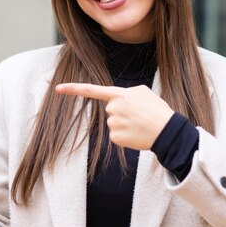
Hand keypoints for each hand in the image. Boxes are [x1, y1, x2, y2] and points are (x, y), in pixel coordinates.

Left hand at [55, 83, 173, 149]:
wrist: (167, 131)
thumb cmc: (157, 110)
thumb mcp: (143, 92)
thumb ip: (126, 93)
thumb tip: (118, 102)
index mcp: (119, 94)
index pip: (92, 90)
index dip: (73, 89)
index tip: (58, 88)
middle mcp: (113, 108)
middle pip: (110, 111)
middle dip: (122, 113)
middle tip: (139, 116)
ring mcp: (113, 123)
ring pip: (113, 124)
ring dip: (125, 125)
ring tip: (140, 124)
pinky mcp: (115, 138)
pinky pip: (116, 136)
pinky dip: (125, 137)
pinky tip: (137, 134)